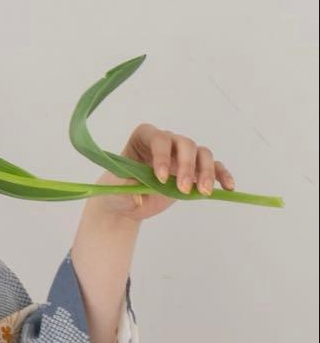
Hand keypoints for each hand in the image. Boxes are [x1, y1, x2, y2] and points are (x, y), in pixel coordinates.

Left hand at [94, 122, 236, 222]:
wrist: (127, 204)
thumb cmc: (118, 191)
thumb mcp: (115, 191)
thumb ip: (125, 190)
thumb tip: (139, 197)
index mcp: (144, 138)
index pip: (158, 139)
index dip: (162, 155)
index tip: (160, 177)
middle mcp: (167, 142)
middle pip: (185, 144)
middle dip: (187, 166)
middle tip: (183, 189)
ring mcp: (182, 155)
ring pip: (202, 153)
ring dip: (206, 171)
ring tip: (204, 192)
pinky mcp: (194, 170)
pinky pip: (214, 167)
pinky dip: (222, 175)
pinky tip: (228, 187)